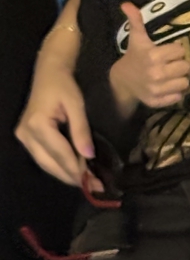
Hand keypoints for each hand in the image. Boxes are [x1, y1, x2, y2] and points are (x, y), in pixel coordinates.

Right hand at [15, 63, 96, 188]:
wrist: (49, 73)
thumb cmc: (64, 85)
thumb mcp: (77, 105)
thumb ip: (81, 130)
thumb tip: (89, 156)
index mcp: (38, 125)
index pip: (60, 153)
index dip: (77, 169)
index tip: (94, 181)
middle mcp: (26, 134)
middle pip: (50, 163)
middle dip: (72, 176)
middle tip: (94, 186)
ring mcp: (23, 137)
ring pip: (45, 164)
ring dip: (65, 174)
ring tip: (87, 182)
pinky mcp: (25, 138)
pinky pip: (43, 157)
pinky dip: (58, 165)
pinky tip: (73, 170)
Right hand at [111, 2, 189, 111]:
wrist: (121, 81)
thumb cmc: (134, 56)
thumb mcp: (136, 37)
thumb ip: (135, 20)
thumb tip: (126, 3)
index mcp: (153, 55)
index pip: (180, 51)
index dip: (176, 50)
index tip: (168, 51)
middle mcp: (156, 73)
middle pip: (186, 67)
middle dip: (179, 64)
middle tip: (170, 64)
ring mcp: (157, 89)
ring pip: (185, 82)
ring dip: (180, 78)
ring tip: (170, 75)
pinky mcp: (157, 101)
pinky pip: (178, 97)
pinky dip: (175, 93)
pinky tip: (167, 86)